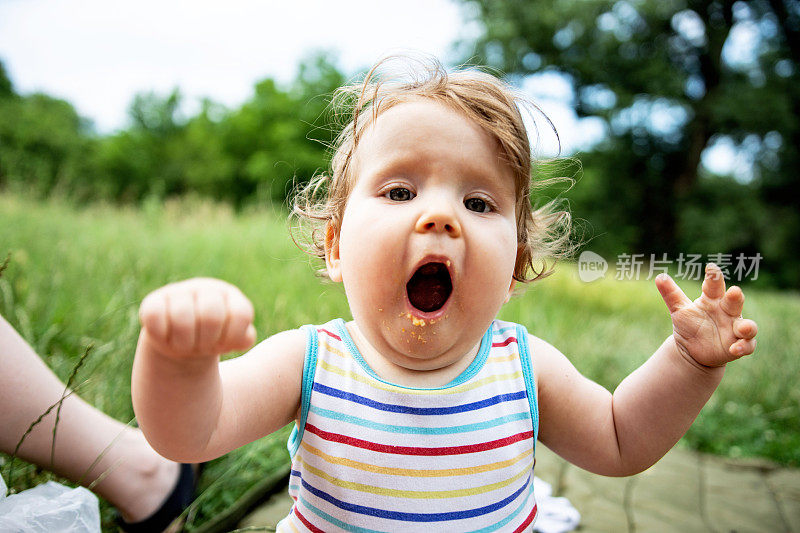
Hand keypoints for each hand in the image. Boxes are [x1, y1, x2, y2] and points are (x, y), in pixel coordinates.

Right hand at [139, 278, 255, 359]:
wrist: (181, 344)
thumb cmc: (210, 341)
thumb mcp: (230, 341)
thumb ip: (242, 339)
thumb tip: (245, 337)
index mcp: (230, 296)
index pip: (240, 314)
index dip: (231, 338)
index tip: (223, 344)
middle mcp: (206, 288)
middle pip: (211, 316)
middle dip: (207, 341)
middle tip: (201, 347)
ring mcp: (179, 292)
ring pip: (182, 318)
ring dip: (184, 343)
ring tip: (185, 345)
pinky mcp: (153, 301)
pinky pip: (155, 316)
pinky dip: (161, 334)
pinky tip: (166, 337)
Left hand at [655, 263, 756, 366]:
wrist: (692, 351)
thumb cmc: (689, 324)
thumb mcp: (679, 310)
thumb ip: (671, 294)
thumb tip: (660, 276)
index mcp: (713, 300)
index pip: (714, 286)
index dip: (714, 277)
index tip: (711, 268)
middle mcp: (727, 312)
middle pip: (734, 302)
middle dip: (736, 297)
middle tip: (735, 292)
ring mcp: (734, 328)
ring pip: (747, 325)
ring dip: (747, 326)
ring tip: (744, 328)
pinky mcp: (738, 344)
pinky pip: (747, 345)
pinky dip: (744, 346)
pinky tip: (735, 349)